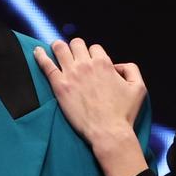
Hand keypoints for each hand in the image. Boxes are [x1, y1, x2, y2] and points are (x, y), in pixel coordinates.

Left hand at [33, 39, 149, 175]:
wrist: (108, 131)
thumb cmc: (124, 113)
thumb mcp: (139, 88)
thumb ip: (131, 70)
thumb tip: (117, 66)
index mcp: (104, 63)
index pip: (95, 48)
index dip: (94, 55)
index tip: (92, 64)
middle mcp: (86, 64)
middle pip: (77, 44)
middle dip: (76, 48)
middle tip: (74, 56)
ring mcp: (71, 74)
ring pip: (60, 48)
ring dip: (58, 47)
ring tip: (56, 49)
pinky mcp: (59, 86)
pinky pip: (46, 65)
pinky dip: (40, 55)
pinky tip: (36, 51)